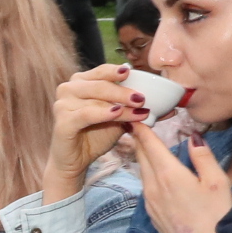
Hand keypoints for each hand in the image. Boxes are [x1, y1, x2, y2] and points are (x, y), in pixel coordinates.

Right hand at [48, 65, 143, 196]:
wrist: (75, 161)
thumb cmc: (94, 135)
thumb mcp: (119, 118)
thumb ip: (134, 109)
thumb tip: (169, 109)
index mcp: (81, 82)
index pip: (102, 71)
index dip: (118, 72)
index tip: (134, 74)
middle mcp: (69, 89)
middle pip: (100, 84)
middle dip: (123, 91)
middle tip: (142, 98)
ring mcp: (63, 104)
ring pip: (96, 99)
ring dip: (119, 104)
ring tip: (138, 110)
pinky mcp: (62, 121)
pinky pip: (86, 114)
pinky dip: (103, 113)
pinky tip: (116, 114)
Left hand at [130, 122, 231, 232]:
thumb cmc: (215, 218)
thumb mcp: (217, 182)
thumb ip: (203, 157)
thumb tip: (192, 138)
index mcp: (168, 174)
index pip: (149, 144)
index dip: (141, 127)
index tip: (135, 114)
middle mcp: (153, 186)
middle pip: (141, 155)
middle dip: (138, 137)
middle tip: (137, 121)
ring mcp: (149, 201)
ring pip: (141, 170)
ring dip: (142, 155)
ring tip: (145, 142)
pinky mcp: (151, 214)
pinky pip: (145, 186)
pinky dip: (146, 172)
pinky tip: (154, 171)